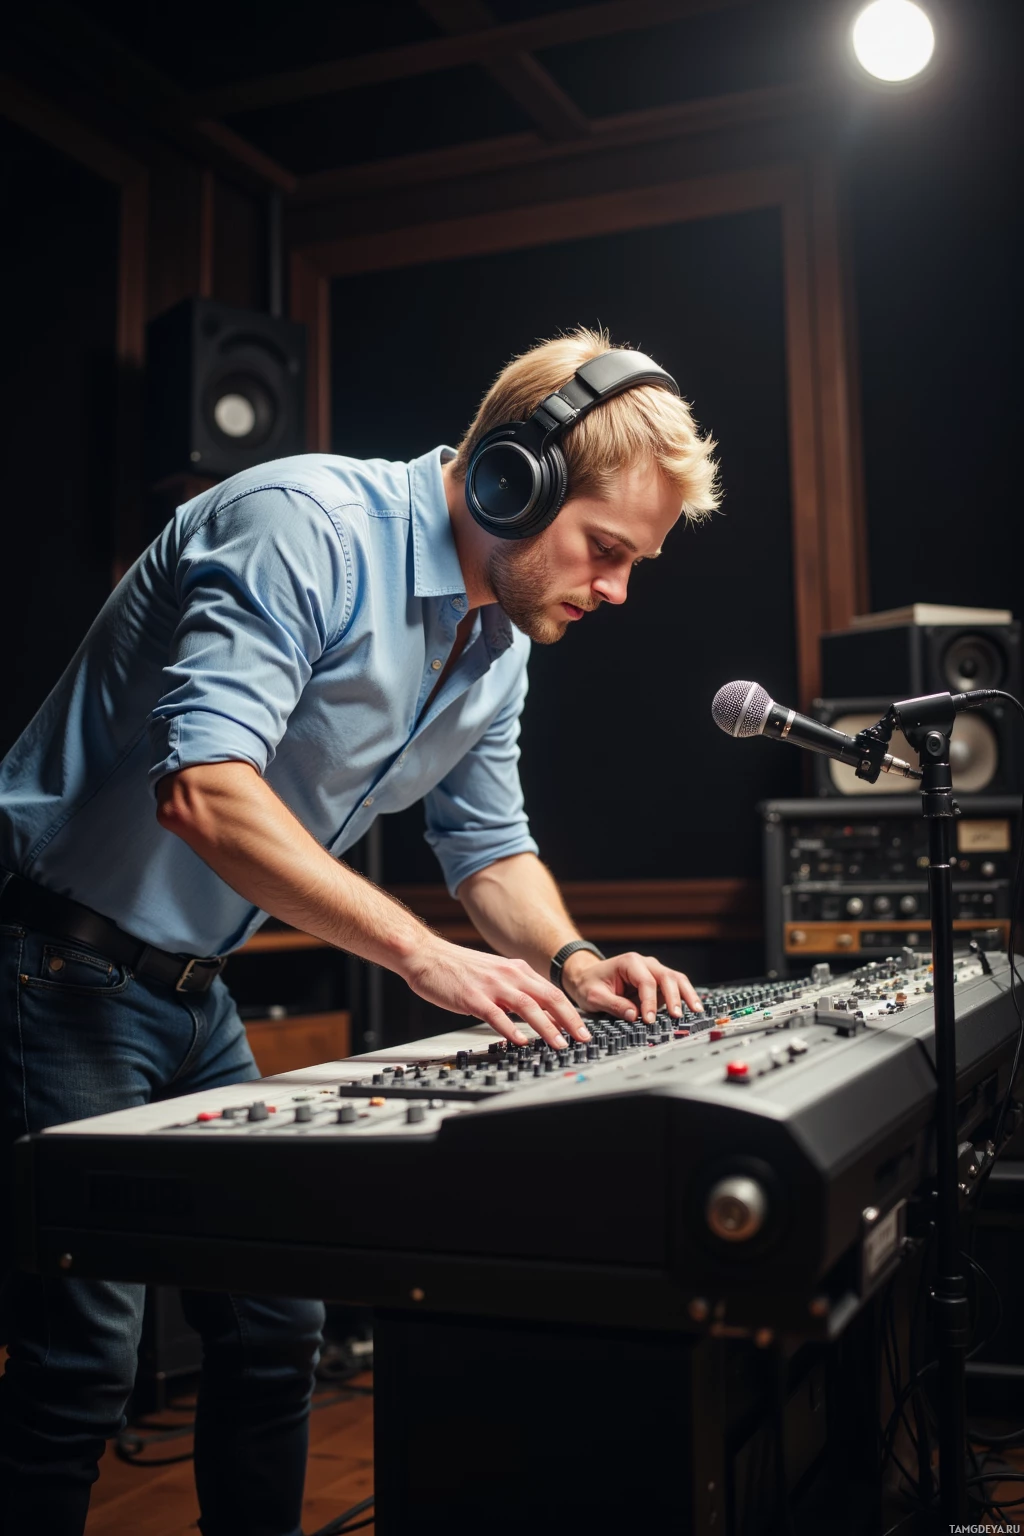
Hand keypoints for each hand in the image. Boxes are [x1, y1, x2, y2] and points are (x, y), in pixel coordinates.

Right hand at [401, 937, 590, 1049]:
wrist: (426, 955)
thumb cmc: (457, 968)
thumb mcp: (494, 974)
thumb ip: (514, 991)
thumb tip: (535, 1014)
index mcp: (515, 969)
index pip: (551, 991)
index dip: (570, 1011)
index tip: (583, 1028)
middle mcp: (509, 975)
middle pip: (548, 997)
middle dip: (569, 1019)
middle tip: (583, 1038)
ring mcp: (491, 986)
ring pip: (528, 1006)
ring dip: (547, 1027)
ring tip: (558, 1044)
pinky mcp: (473, 997)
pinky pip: (497, 1015)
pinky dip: (511, 1029)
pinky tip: (520, 1042)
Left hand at [560, 951, 703, 1025]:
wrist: (587, 977)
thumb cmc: (589, 984)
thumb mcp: (595, 996)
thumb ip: (614, 1005)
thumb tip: (634, 1016)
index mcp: (629, 963)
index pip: (646, 981)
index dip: (650, 1002)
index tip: (649, 1020)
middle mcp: (645, 963)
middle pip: (667, 977)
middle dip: (674, 997)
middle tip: (676, 1016)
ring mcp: (653, 971)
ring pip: (676, 979)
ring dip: (687, 994)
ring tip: (696, 1010)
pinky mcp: (657, 982)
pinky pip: (674, 987)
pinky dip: (684, 997)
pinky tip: (692, 1008)